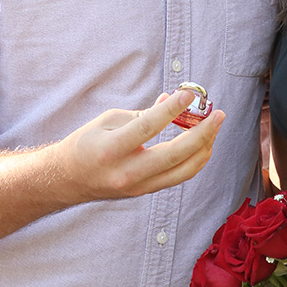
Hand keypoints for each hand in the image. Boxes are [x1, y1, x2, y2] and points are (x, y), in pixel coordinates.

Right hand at [55, 88, 225, 201]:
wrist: (69, 179)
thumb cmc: (87, 143)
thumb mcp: (107, 120)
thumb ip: (141, 113)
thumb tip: (171, 100)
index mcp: (111, 149)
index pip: (147, 127)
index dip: (171, 109)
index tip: (189, 94)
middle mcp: (126, 172)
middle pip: (175, 156)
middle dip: (202, 134)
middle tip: (217, 114)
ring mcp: (139, 186)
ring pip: (184, 171)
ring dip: (204, 147)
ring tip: (213, 126)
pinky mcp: (146, 191)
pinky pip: (179, 176)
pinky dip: (194, 158)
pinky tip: (201, 141)